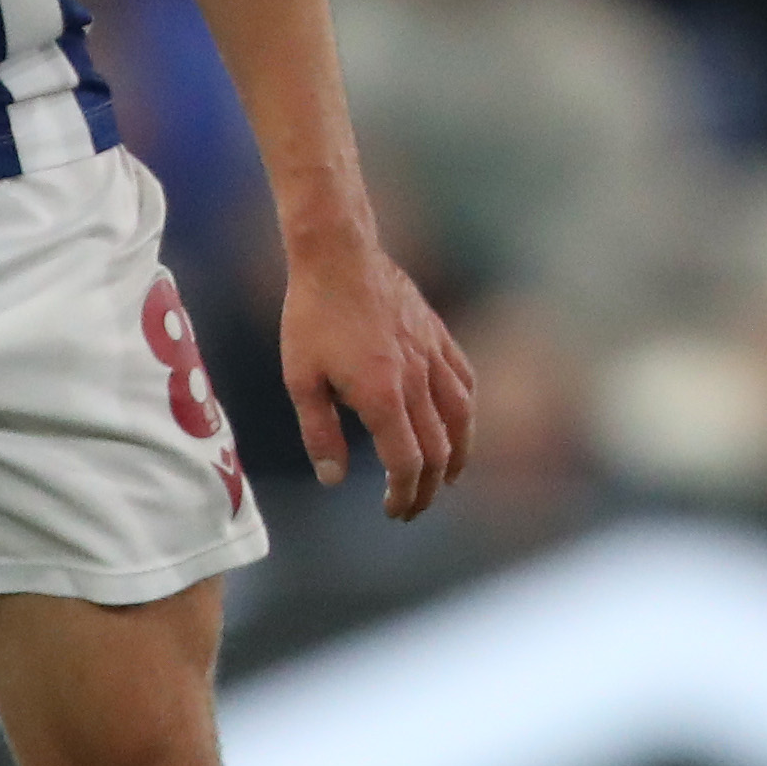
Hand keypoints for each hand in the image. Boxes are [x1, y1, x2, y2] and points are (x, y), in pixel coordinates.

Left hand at [281, 230, 473, 520]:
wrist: (338, 254)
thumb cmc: (311, 314)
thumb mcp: (300, 378)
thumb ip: (319, 432)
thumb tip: (333, 479)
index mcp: (382, 395)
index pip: (407, 462)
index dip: (404, 494)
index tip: (395, 510)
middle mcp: (417, 381)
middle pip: (437, 449)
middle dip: (428, 487)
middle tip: (413, 506)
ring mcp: (432, 356)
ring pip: (462, 418)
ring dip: (458, 456)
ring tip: (446, 478)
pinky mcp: (437, 335)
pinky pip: (465, 380)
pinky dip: (466, 410)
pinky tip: (459, 421)